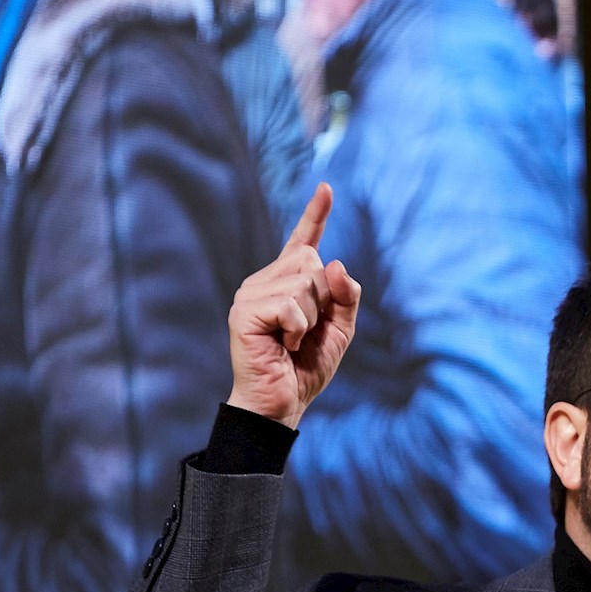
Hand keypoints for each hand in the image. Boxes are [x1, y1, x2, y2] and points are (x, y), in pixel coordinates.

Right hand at [225, 183, 361, 428]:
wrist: (282, 403)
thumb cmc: (306, 369)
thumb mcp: (340, 330)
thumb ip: (346, 296)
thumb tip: (335, 262)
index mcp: (287, 283)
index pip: (303, 241)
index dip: (315, 215)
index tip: (326, 188)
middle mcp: (265, 281)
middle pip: (313, 262)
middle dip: (323, 300)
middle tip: (304, 332)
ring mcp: (251, 294)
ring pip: (304, 282)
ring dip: (310, 319)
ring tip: (291, 341)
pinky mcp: (243, 311)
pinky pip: (290, 305)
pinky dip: (296, 329)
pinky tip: (282, 346)